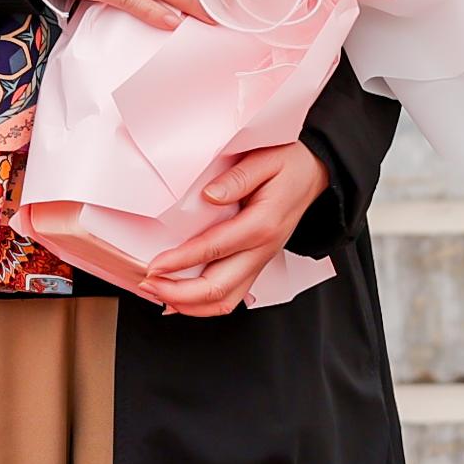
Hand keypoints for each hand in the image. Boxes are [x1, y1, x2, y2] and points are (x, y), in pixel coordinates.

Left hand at [137, 141, 330, 315]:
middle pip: (219, 288)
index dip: (180, 262)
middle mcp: (262, 250)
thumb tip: (209, 196)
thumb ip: (238, 178)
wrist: (315, 174)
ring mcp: (261, 260)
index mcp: (262, 224)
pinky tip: (182, 301)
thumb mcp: (266, 159)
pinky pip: (232, 295)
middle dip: (178, 293)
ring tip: (158, 295)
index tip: (154, 266)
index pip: (214, 250)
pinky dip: (205, 304)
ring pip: (226, 300)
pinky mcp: (257, 263)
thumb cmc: (290, 164)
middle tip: (147, 284)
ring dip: (190, 305)